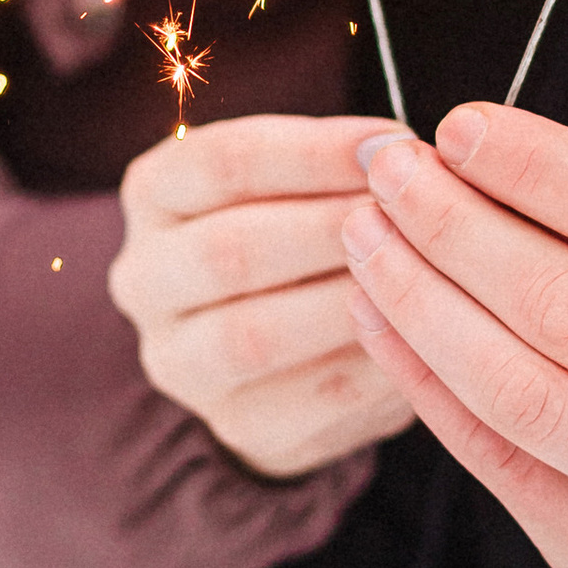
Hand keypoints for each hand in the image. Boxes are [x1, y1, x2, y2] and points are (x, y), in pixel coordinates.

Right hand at [110, 110, 416, 476]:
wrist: (283, 352)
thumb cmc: (303, 237)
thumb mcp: (300, 182)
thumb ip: (336, 164)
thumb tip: (404, 153)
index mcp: (154, 194)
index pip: (222, 162)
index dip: (314, 150)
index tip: (393, 142)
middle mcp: (145, 279)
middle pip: (230, 249)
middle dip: (332, 227)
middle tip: (411, 213)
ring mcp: (180, 362)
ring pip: (257, 333)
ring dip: (347, 299)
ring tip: (419, 273)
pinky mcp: (238, 425)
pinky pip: (311, 396)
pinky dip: (374, 361)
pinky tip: (422, 333)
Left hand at [339, 104, 567, 567]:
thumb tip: (476, 157)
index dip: (546, 167)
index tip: (460, 125)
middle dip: (458, 227)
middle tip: (388, 169)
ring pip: (519, 392)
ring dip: (421, 300)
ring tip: (365, 235)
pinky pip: (496, 460)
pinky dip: (424, 379)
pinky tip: (377, 317)